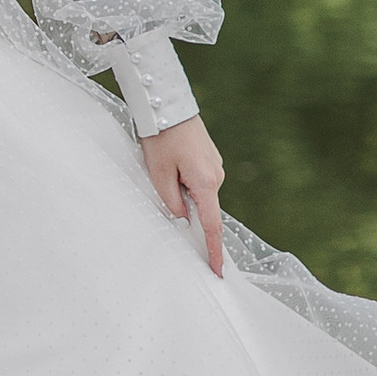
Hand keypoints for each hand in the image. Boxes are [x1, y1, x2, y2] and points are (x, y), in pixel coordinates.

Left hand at [142, 117, 225, 274]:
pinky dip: (185, 181)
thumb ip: (171, 201)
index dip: (213, 250)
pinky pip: (198, 180)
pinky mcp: (209, 160)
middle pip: (202, 207)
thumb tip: (183, 218)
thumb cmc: (161, 138)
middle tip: (163, 180)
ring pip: (198, 193)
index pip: (212, 226)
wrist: (168, 104)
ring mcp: (215, 167)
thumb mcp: (159, 173)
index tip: (217, 271)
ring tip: (162, 165)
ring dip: (180, 189)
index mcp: (205, 182)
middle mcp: (217, 176)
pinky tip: (170, 163)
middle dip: (184, 207)